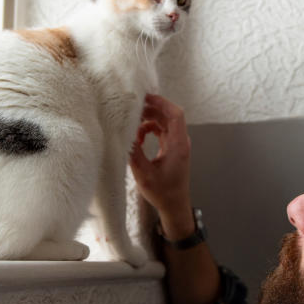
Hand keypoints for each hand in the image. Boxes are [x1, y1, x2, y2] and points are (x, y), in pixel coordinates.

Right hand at [129, 94, 193, 237]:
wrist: (174, 205)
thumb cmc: (163, 192)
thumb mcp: (144, 174)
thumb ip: (134, 152)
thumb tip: (123, 134)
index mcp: (178, 145)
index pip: (175, 114)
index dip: (161, 102)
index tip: (145, 98)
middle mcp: (180, 142)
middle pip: (168, 115)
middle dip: (151, 109)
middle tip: (132, 109)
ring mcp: (177, 145)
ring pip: (164, 122)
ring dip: (148, 120)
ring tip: (132, 124)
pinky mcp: (172, 149)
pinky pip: (162, 131)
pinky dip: (149, 130)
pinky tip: (138, 138)